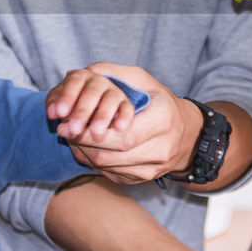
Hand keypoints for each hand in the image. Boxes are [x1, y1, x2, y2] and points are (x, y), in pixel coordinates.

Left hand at [58, 62, 201, 184]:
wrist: (188, 136)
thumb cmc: (162, 103)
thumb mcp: (147, 82)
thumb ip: (119, 74)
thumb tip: (89, 71)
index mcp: (162, 123)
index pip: (123, 136)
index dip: (93, 133)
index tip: (70, 122)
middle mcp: (159, 151)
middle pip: (111, 155)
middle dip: (82, 142)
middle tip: (63, 128)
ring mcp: (149, 169)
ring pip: (106, 166)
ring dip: (83, 152)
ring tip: (69, 135)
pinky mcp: (139, 179)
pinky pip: (108, 172)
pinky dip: (91, 160)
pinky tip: (83, 146)